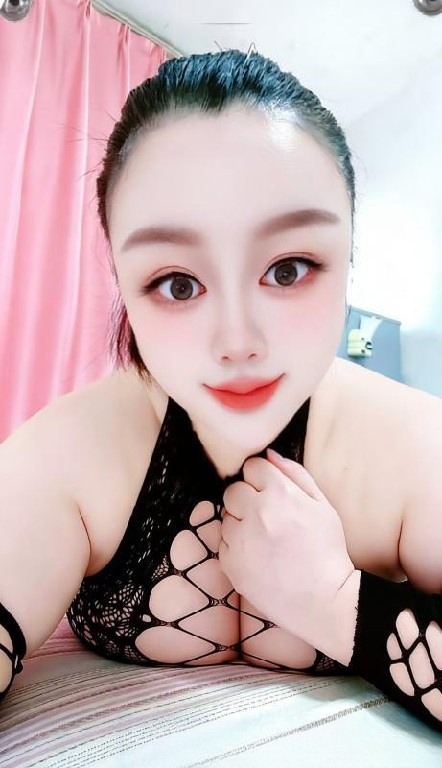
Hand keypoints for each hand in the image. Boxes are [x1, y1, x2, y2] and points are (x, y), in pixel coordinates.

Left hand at [218, 448, 355, 647]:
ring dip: (240, 523)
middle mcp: (256, 514)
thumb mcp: (323, 506)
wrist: (324, 601)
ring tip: (265, 540)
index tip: (270, 490)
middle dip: (247, 498)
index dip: (262, 477)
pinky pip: (223, 542)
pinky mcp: (230, 564)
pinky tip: (258, 556)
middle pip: (233, 489)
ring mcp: (240, 540)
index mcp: (281, 495)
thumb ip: (295, 474)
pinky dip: (236, 546)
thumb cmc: (327, 551)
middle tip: (267, 516)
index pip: (252, 466)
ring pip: (226, 517)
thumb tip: (269, 454)